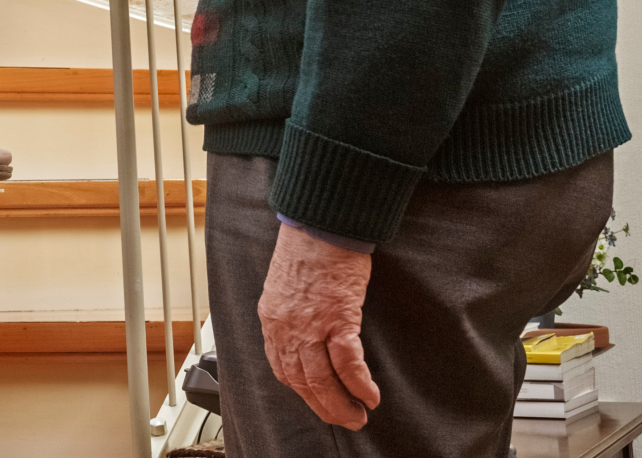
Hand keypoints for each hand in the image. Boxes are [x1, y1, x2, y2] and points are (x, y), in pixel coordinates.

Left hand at [258, 223, 379, 428]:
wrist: (320, 222)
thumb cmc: (306, 248)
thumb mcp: (284, 286)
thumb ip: (289, 315)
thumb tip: (303, 339)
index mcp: (271, 318)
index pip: (281, 368)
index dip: (300, 391)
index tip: (316, 402)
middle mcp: (286, 327)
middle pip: (302, 381)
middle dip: (323, 407)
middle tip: (344, 419)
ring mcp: (311, 324)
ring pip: (323, 379)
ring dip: (342, 404)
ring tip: (358, 415)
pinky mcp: (338, 317)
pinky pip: (348, 362)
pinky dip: (359, 384)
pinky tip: (370, 395)